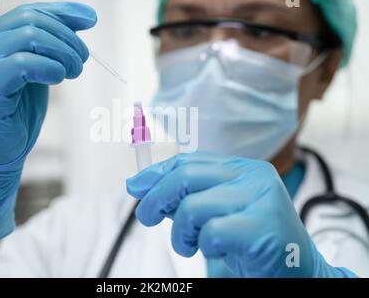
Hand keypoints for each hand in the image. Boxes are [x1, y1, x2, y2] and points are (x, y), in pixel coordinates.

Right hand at [0, 2, 96, 241]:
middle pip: (30, 21)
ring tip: (74, 72)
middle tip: (82, 61)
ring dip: (63, 53)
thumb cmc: (17, 118)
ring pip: (29, 37)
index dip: (62, 12)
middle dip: (67, 38)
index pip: (27, 12)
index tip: (91, 18)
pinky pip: (22, 63)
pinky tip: (58, 79)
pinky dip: (49, 68)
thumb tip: (80, 21)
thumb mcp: (37, 75)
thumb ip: (49, 49)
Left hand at [126, 152, 356, 277]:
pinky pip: (211, 232)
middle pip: (186, 177)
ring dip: (181, 232)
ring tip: (190, 244)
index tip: (135, 186)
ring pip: (193, 207)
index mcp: (242, 168)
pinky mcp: (262, 226)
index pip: (188, 161)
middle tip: (146, 217)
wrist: (297, 271)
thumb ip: (184, 197)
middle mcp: (253, 176)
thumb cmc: (250, 241)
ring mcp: (261, 198)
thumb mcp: (215, 213)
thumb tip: (139, 185)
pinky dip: (204, 246)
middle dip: (156, 198)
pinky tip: (216, 251)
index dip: (157, 173)